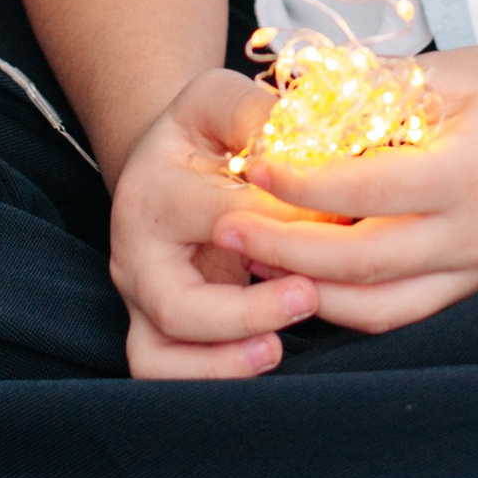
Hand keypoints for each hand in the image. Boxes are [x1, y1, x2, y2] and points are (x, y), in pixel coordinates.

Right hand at [108, 70, 322, 379]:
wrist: (166, 161)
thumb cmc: (206, 131)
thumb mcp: (225, 100)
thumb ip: (261, 115)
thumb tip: (317, 150)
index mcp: (157, 192)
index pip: (224, 218)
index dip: (286, 224)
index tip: (342, 219)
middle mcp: (135, 254)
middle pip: (179, 306)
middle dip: (247, 312)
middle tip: (309, 295)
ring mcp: (139, 299)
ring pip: (160, 357)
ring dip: (222, 363)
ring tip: (278, 348)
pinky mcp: (151, 330)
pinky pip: (166, 373)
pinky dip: (211, 377)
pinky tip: (264, 356)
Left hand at [212, 46, 477, 337]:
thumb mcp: (445, 70)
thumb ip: (372, 92)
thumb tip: (291, 108)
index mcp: (472, 172)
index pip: (367, 190)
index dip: (301, 184)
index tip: (252, 167)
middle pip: (363, 264)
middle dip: (286, 251)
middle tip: (228, 230)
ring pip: (379, 307)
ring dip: (309, 290)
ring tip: (256, 261)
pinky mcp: (476, 285)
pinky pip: (403, 312)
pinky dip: (348, 303)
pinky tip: (305, 276)